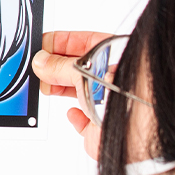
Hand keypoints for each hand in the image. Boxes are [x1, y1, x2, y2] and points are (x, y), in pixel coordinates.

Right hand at [31, 31, 112, 159]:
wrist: (134, 133)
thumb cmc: (124, 96)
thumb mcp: (84, 72)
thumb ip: (60, 66)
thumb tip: (42, 62)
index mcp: (118, 57)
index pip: (87, 42)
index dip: (64, 42)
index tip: (43, 45)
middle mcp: (114, 78)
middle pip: (80, 67)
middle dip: (57, 66)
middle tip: (39, 66)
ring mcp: (109, 101)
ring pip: (80, 90)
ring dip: (61, 88)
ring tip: (46, 86)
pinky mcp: (102, 126)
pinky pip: (84, 119)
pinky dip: (75, 115)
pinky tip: (72, 111)